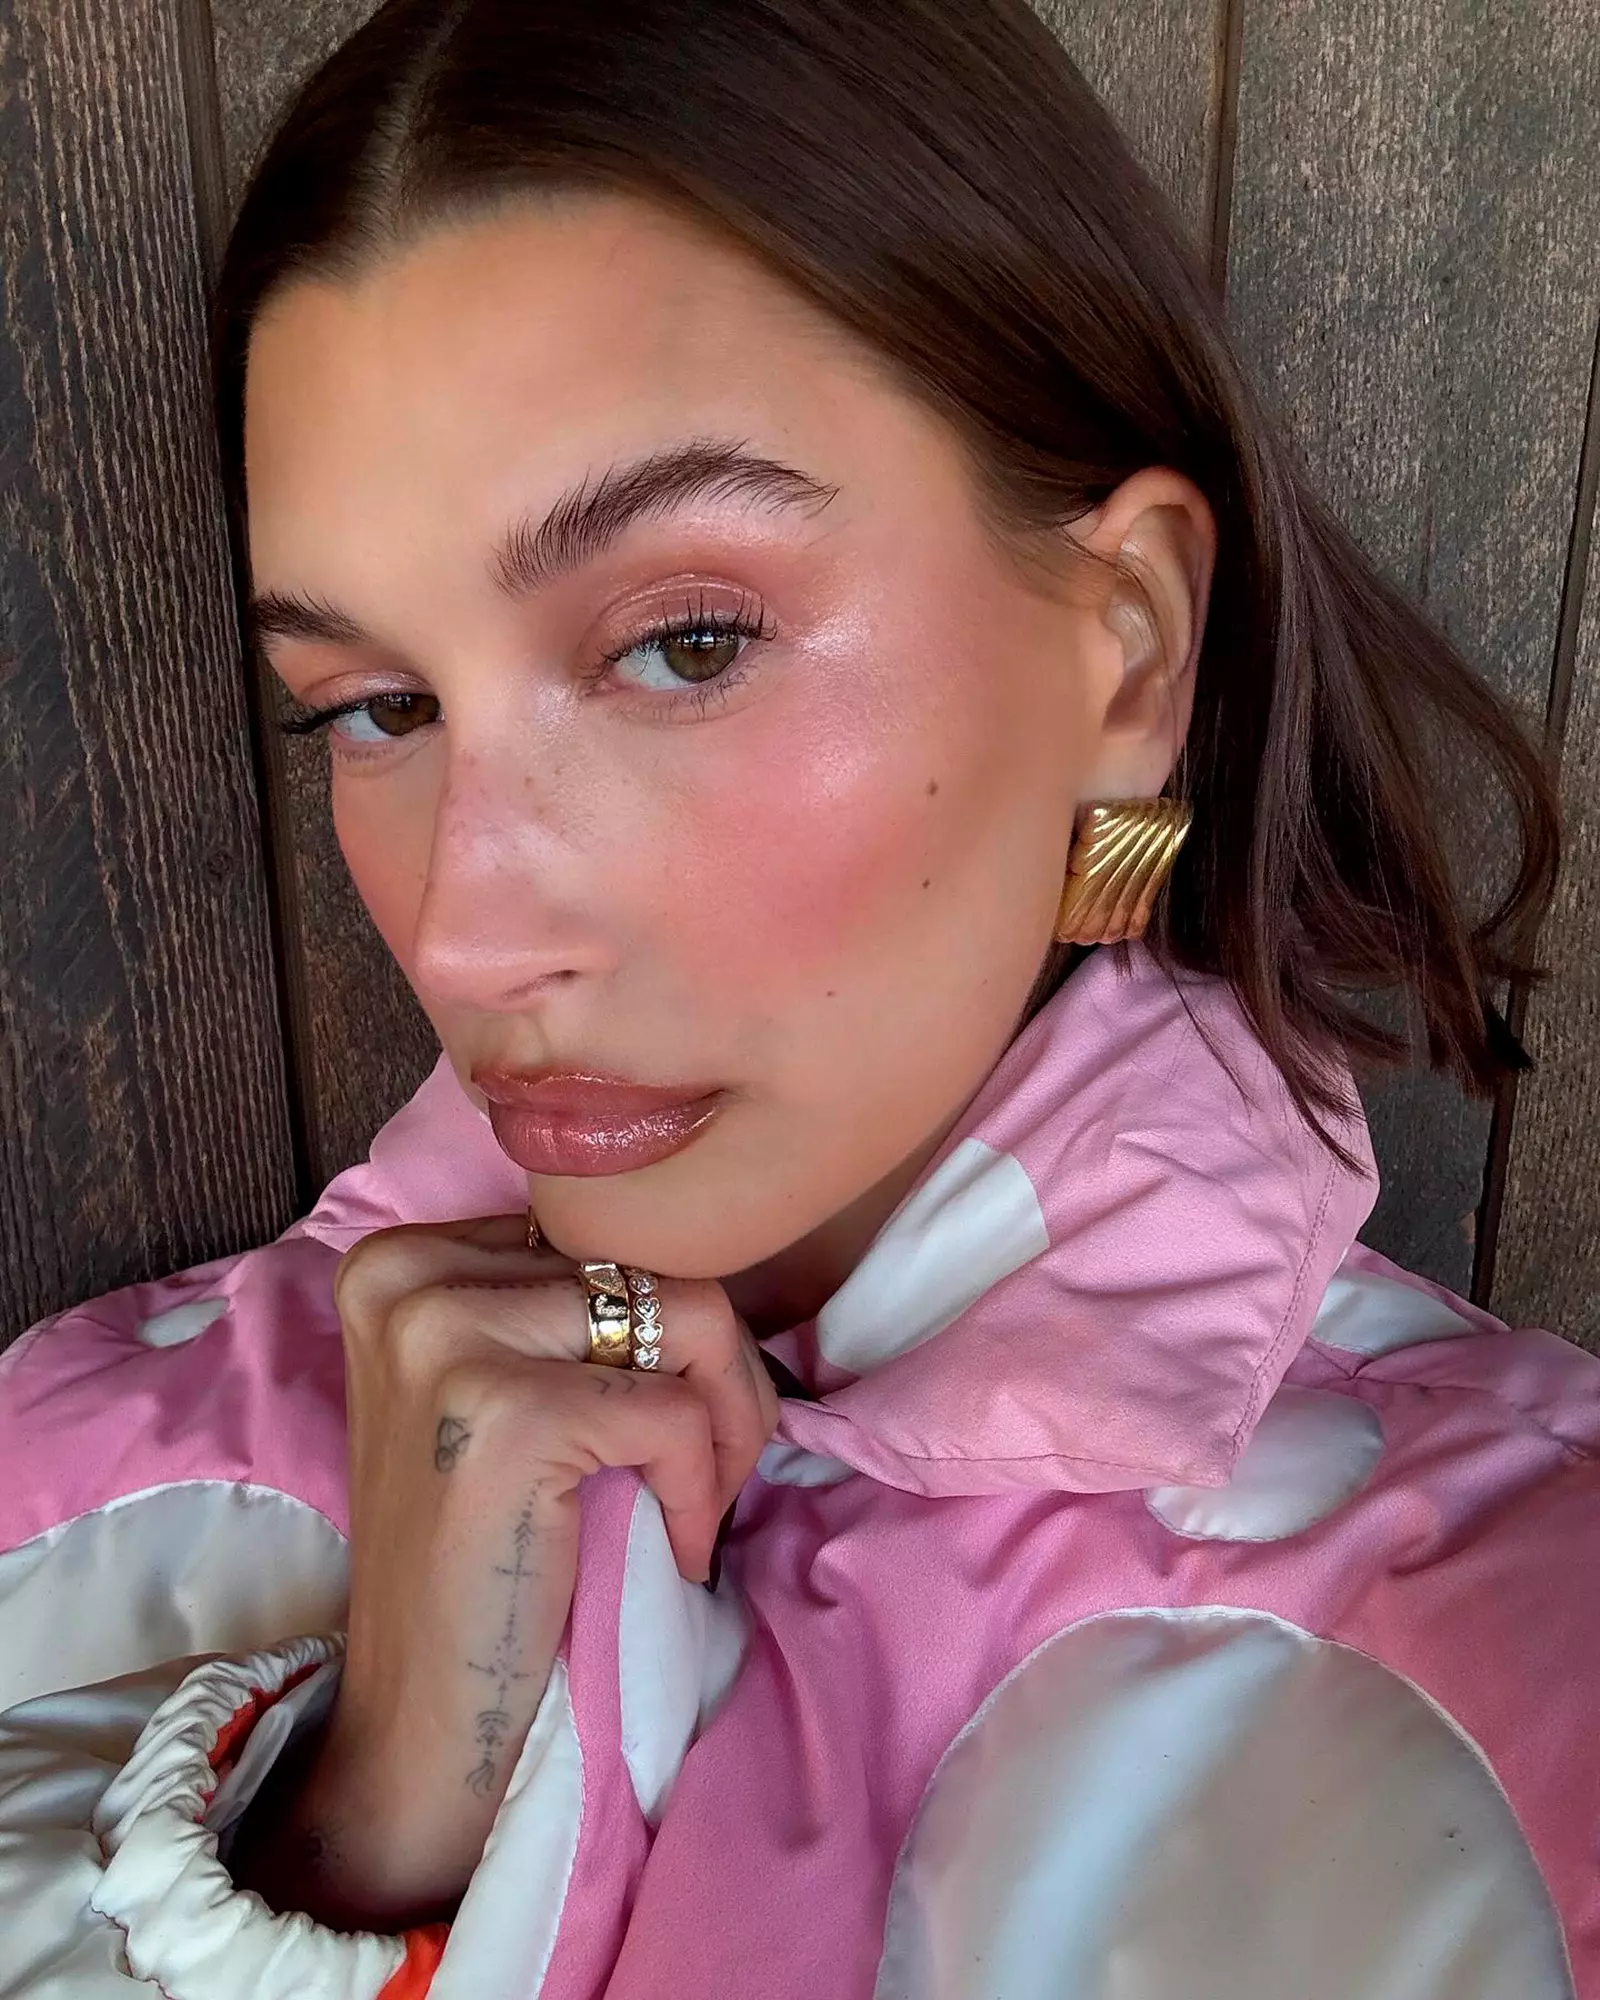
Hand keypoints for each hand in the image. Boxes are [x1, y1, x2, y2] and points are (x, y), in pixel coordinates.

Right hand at [227, 1214, 777, 1928]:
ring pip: (689, 1316)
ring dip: (728, 1423)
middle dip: (718, 1370)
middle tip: (709, 1471)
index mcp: (401, 1258)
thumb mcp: (497, 1387)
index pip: (605, 1228)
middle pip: (655, 1261)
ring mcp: (446, 1339)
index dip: (667, 1324)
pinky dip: (703, 1488)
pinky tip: (673, 1548)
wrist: (421, 1719)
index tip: (673, 1416)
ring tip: (697, 1501)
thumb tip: (706, 1242)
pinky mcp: (505, 1416)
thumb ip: (560, 1304)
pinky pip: (679, 1414)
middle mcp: (409, 1278)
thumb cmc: (482, 1554)